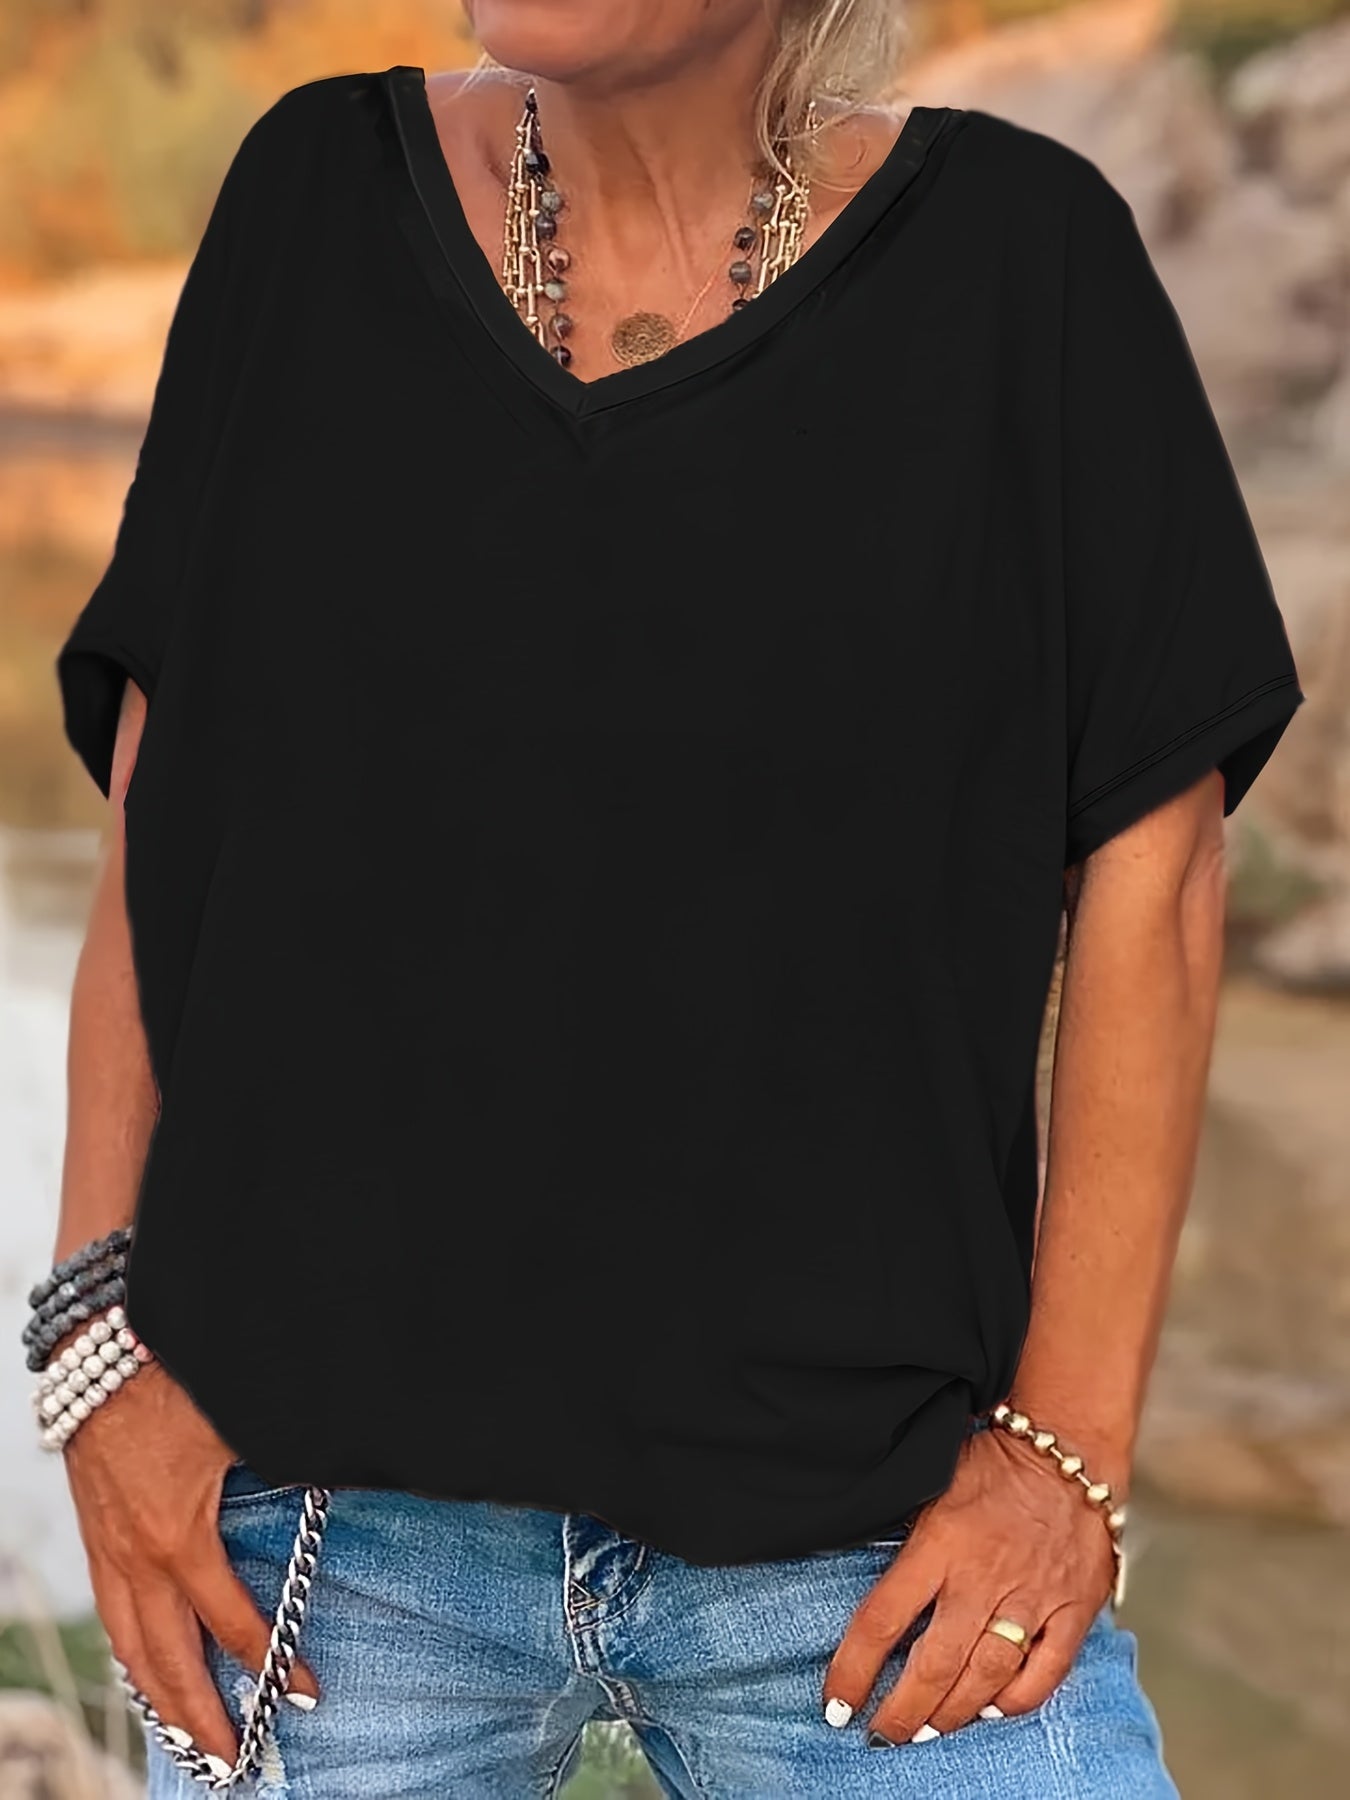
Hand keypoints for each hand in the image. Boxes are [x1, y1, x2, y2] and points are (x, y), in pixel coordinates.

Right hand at [63, 1357, 319, 1773]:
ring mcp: (108, 1549)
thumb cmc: (177, 1378)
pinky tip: (144, 1667)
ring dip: (158, 1695)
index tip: (304, 1693)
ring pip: (129, 1645)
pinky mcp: (95, 1532)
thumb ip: (295, 1459)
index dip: (270, 1663)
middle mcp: (137, 1557)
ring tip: (186, 1737)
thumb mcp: (247, 1421)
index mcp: (179, 1539)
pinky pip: (109, 1612)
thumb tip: (352, 1465)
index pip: (232, 1624)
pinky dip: (128, 1651)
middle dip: (200, 1716)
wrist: (99, 1347)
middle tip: (232, 1760)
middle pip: (168, 1660)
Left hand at [823, 1424, 1116, 1743]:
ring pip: (987, 1676)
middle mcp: (983, 1577)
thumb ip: (908, 1537)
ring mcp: (1031, 1596)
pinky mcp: (1071, 1608)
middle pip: (934, 1664)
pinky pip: (1045, 1671)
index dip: (853, 1670)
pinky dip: (1017, 1699)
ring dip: (953, 1713)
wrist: (1068, 1447)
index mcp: (939, 1544)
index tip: (836, 1703)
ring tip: (928, 1730)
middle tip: (882, 1735)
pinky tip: (993, 1709)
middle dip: (903, 1711)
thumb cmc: (993, 1464)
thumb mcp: (932, 1485)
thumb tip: (867, 1578)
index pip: (883, 1620)